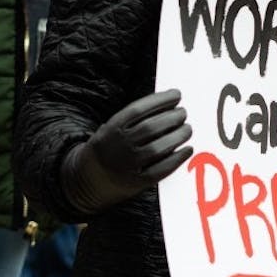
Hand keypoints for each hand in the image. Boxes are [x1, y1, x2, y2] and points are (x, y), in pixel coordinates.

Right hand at [60, 89, 192, 213]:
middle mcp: (119, 146)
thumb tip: (168, 105)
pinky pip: (161, 169)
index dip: (160, 100)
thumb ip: (134, 119)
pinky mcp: (137, 182)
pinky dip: (177, 158)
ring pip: (158, 148)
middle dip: (172, 117)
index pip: (138, 109)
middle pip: (151, 127)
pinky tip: (187, 149)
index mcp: (112, 128)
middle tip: (183, 113)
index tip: (176, 94)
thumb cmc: (109, 147)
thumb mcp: (112, 128)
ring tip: (188, 129)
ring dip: (178, 136)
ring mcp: (128, 165)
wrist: (88, 179)